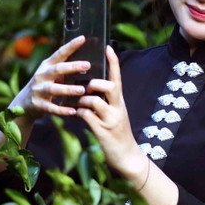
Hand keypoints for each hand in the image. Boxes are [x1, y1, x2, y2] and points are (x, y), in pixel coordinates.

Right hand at [9, 36, 88, 119]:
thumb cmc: (45, 85)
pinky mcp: (38, 104)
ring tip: (82, 90)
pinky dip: (62, 110)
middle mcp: (41, 75)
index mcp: (47, 65)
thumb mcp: (51, 74)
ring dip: (68, 89)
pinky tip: (73, 111)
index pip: (60, 53)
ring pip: (54, 89)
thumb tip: (88, 61)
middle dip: (72, 66)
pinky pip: (51, 107)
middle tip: (88, 65)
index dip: (71, 45)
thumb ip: (64, 68)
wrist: (24, 103)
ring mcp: (38, 90)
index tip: (83, 38)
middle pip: (57, 69)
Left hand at [76, 45, 146, 181]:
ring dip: (82, 101)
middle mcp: (117, 108)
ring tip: (79, 106)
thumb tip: (91, 88)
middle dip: (94, 84)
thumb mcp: (115, 113)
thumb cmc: (117, 133)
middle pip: (109, 86)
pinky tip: (77, 115)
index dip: (113, 62)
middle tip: (87, 88)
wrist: (127, 156)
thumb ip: (106, 101)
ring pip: (93, 100)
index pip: (117, 77)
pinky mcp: (102, 131)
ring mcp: (110, 120)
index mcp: (120, 101)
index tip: (108, 47)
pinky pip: (86, 116)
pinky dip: (78, 113)